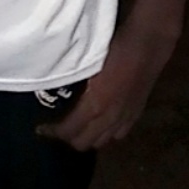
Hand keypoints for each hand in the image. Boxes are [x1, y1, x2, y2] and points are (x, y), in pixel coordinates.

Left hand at [37, 23, 176, 150]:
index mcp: (95, 105)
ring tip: (78, 127)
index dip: (53, 132)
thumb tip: (56, 91)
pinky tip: (100, 122)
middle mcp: (109, 118)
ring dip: (88, 138)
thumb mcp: (88, 65)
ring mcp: (125, 119)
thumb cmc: (114, 48)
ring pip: (102, 142)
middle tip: (58, 128)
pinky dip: (106, 133)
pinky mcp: (136, 114)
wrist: (148, 44)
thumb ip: (75, 83)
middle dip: (68, 139)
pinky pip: (118, 135)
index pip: (69, 131)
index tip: (40, 128)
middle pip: (84, 143)